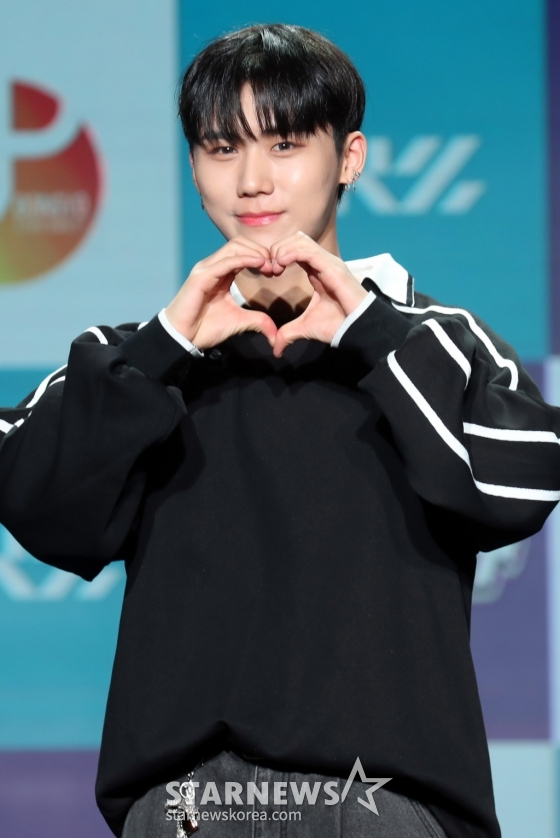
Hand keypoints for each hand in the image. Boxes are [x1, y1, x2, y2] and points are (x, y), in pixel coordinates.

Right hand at [165, 237, 276, 348]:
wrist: (183, 338)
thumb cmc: (205, 328)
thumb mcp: (239, 322)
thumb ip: (258, 321)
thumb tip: (275, 334)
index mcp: (221, 272)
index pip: (243, 251)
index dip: (262, 256)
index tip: (275, 270)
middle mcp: (212, 266)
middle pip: (240, 243)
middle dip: (261, 251)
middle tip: (275, 267)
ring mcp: (205, 269)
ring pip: (234, 247)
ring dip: (255, 253)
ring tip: (268, 266)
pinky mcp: (201, 276)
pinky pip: (226, 261)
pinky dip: (245, 259)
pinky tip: (259, 264)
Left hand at [269, 232, 367, 356]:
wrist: (357, 329)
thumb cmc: (338, 325)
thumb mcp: (305, 328)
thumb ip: (288, 334)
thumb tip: (276, 350)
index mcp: (317, 270)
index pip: (295, 248)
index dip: (278, 255)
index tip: (269, 272)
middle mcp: (324, 262)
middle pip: (296, 238)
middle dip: (278, 248)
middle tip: (269, 268)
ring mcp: (329, 262)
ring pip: (300, 240)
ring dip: (282, 249)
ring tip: (275, 267)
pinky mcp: (332, 267)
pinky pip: (307, 250)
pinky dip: (290, 253)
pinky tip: (281, 265)